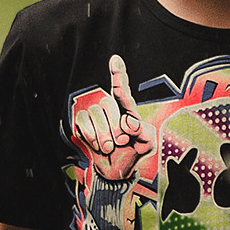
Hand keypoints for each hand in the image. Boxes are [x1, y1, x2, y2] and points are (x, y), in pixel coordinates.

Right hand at [70, 53, 163, 185]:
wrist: (116, 170)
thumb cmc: (134, 152)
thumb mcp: (147, 144)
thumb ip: (144, 132)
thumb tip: (128, 121)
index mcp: (127, 108)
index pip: (122, 88)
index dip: (118, 73)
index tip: (115, 60)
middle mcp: (110, 107)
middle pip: (108, 102)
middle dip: (114, 124)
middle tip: (122, 141)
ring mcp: (95, 114)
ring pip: (95, 112)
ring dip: (104, 135)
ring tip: (110, 147)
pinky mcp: (83, 124)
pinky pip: (83, 122)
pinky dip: (91, 136)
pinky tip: (98, 145)